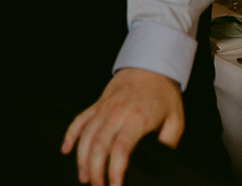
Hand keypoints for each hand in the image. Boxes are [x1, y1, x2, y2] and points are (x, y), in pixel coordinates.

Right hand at [63, 68, 184, 185]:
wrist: (149, 66)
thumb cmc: (164, 94)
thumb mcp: (176, 120)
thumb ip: (168, 143)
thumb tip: (162, 162)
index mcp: (137, 118)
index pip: (120, 149)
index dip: (115, 170)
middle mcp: (116, 113)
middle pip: (99, 145)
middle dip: (96, 170)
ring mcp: (103, 108)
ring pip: (86, 136)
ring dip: (82, 158)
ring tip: (84, 177)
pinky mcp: (96, 105)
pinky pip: (78, 120)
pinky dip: (69, 135)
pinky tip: (65, 150)